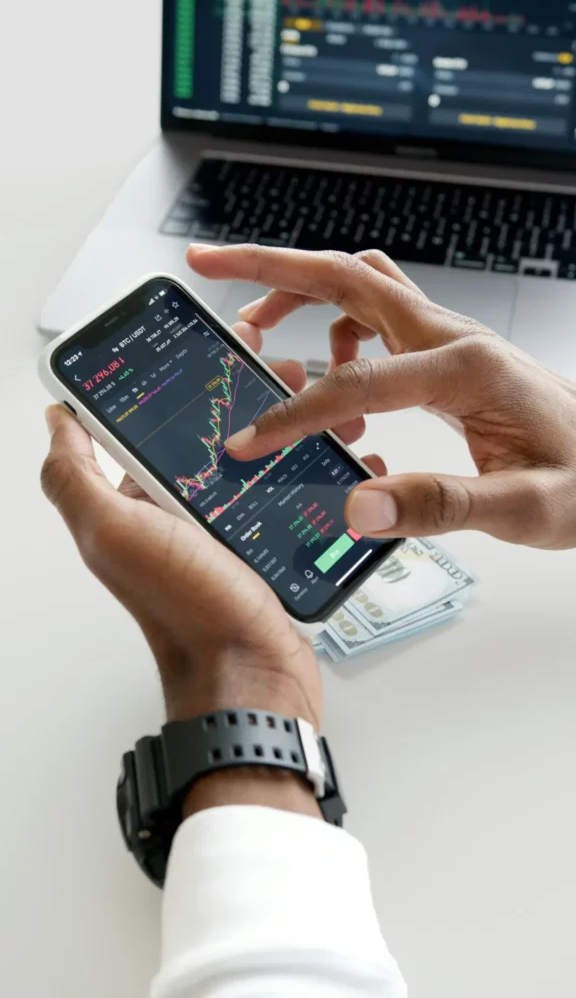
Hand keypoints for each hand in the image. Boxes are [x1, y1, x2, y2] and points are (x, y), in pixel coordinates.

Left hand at [40, 341, 321, 735]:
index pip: (151, 425)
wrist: (251, 676)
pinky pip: (285, 496)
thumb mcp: (113, 532)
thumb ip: (74, 477)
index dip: (180, 383)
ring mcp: (224, 532)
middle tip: (287, 373)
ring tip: (324, 408)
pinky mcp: (264, 549)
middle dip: (248, 397)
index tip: (217, 349)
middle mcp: (176, 515)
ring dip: (288, 428)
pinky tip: (336, 454)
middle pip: (211, 436)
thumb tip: (55, 419)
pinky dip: (309, 471)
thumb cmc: (185, 607)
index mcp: (136, 502)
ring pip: (256, 460)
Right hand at [187, 244, 575, 549]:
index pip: (356, 381)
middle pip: (346, 277)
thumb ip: (441, 506)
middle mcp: (451, 338)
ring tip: (252, 333)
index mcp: (466, 369)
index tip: (249, 442)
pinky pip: (374, 320)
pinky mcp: (443, 355)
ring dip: (297, 291)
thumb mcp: (523, 509)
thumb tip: (357, 507)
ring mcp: (447, 339)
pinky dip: (333, 332)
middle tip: (206, 264)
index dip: (294, 413)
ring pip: (357, 287)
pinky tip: (330, 383)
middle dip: (269, 267)